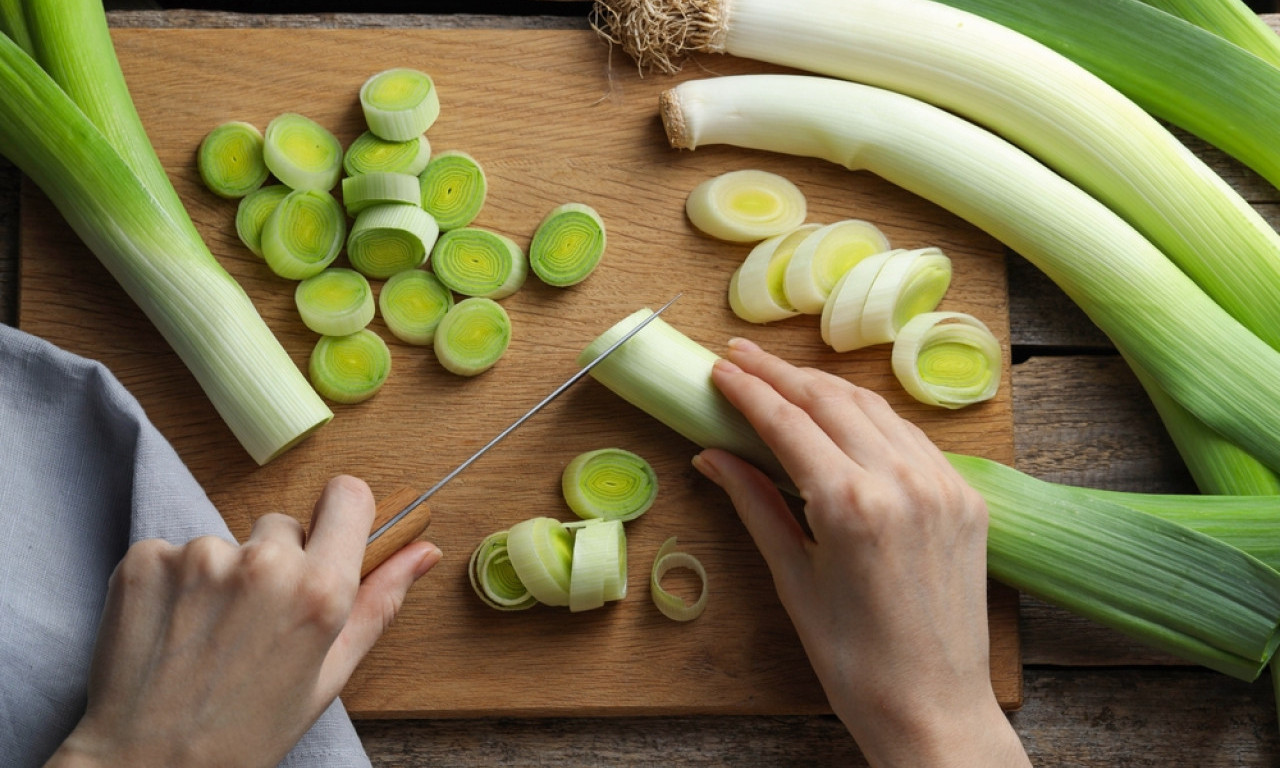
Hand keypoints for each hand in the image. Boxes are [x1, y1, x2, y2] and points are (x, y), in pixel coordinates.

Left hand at [46, 475, 440, 767]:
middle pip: (283, 524)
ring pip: (226, 542)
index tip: (327, 542)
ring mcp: (198, 557)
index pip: (348, 495)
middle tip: (255, 623)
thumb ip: (379, 604)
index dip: (342, 516)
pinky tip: (168, 630)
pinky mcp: (145, 560)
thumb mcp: (328, 675)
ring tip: (206, 637)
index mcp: (319, 591)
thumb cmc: (244, 733)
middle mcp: (262, 564)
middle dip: (276, 560)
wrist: (147, 765)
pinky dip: (171, 583)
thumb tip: (422, 552)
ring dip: (220, 575)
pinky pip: (172, 551)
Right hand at [693, 338, 1027, 767]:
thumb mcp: (793, 578)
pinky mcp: (966, 497)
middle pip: (831, 399)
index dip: (748, 390)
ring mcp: (943, 484)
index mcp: (850, 505)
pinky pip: (911, 437)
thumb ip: (756, 504)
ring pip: (875, 408)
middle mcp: (902, 481)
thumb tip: (713, 456)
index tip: (719, 369)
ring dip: (826, 387)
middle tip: (741, 356)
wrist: (933, 707)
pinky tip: (844, 415)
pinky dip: (871, 417)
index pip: (788, 422)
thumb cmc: (852, 659)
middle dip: (781, 373)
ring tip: (785, 376)